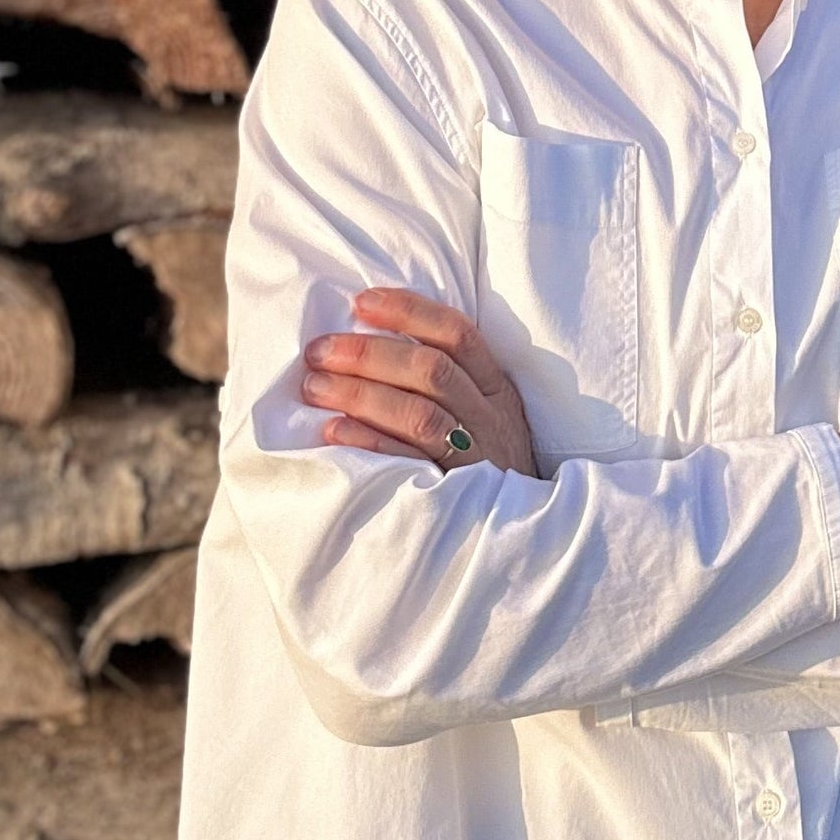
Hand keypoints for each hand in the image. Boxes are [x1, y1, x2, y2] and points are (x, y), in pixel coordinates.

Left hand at [301, 288, 535, 476]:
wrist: (525, 536)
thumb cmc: (490, 462)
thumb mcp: (490, 415)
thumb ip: (454, 381)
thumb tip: (374, 339)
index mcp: (497, 388)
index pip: (457, 334)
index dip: (409, 312)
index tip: (362, 302)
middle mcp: (490, 418)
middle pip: (431, 371)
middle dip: (370, 354)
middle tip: (319, 351)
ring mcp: (475, 457)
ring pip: (419, 414)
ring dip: (361, 394)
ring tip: (315, 386)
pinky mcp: (454, 495)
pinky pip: (408, 463)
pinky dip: (370, 442)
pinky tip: (334, 430)